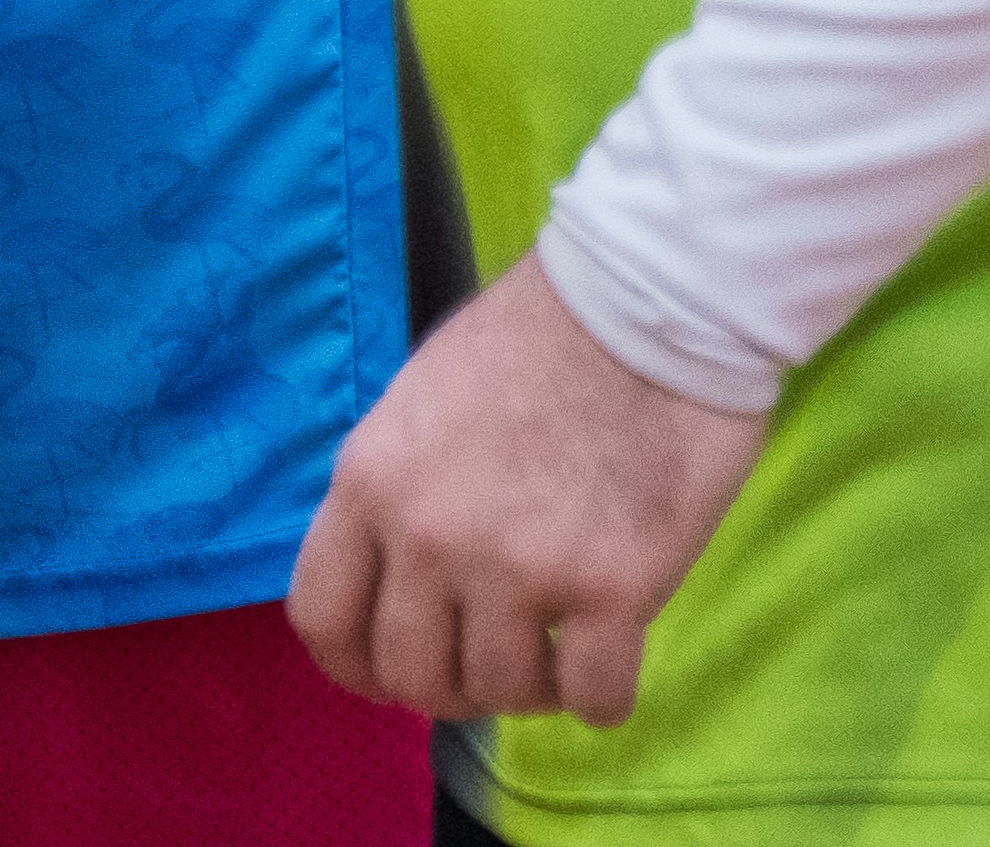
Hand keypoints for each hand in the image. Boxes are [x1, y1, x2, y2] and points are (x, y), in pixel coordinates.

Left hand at [289, 256, 764, 725]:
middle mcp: (432, 538)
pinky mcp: (616, 586)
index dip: (356, 664)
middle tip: (497, 662)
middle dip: (452, 683)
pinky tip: (612, 669)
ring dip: (530, 687)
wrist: (665, 293)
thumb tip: (403, 566)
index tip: (392, 671)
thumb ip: (399, 485)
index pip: (324, 619)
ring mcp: (523, 568)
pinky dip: (601, 697)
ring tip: (563, 654)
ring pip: (502, 690)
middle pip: (411, 671)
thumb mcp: (425, 394)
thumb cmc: (551, 327)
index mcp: (373, 483)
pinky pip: (595, 693)